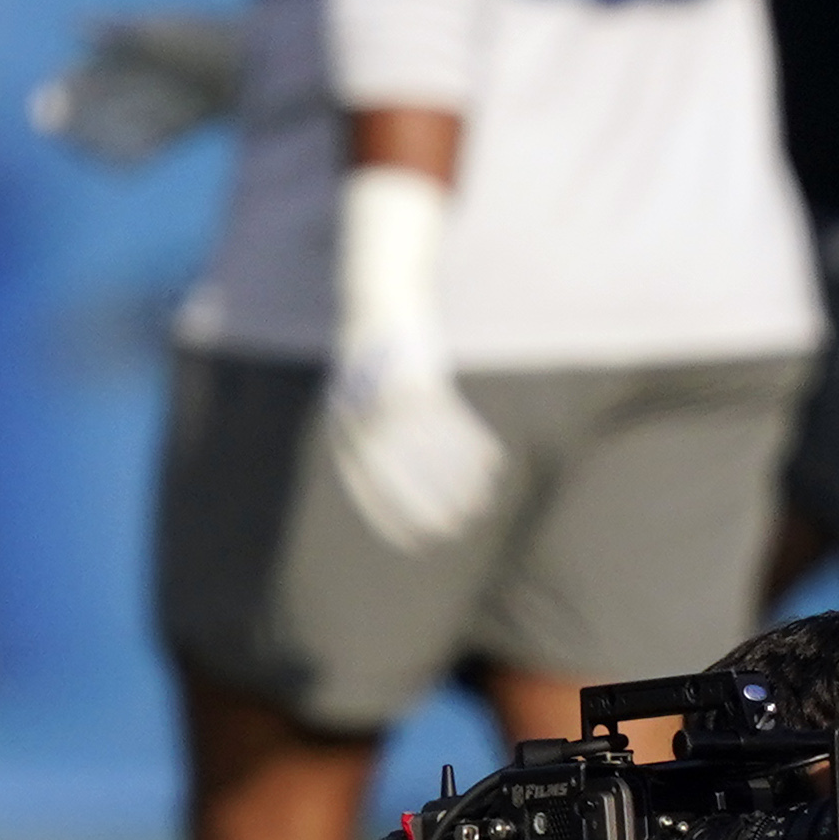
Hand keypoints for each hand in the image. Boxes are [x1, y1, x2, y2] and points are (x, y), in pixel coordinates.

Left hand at [322, 331, 506, 552]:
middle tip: (451, 530)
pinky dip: (471, 445)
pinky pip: (449, 421)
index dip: (389, 516)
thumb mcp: (362, 395)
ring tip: (479, 503)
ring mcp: (390, 393)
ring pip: (426, 449)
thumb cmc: (375, 355)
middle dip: (424, 505)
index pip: (364, 483)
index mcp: (345, 423)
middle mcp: (363, 412)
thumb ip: (371, 435)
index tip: (414, 543)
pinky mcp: (420, 375)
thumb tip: (396, 481)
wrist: (381, 296)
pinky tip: (493, 465)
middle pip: (394, 471)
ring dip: (455, 480)